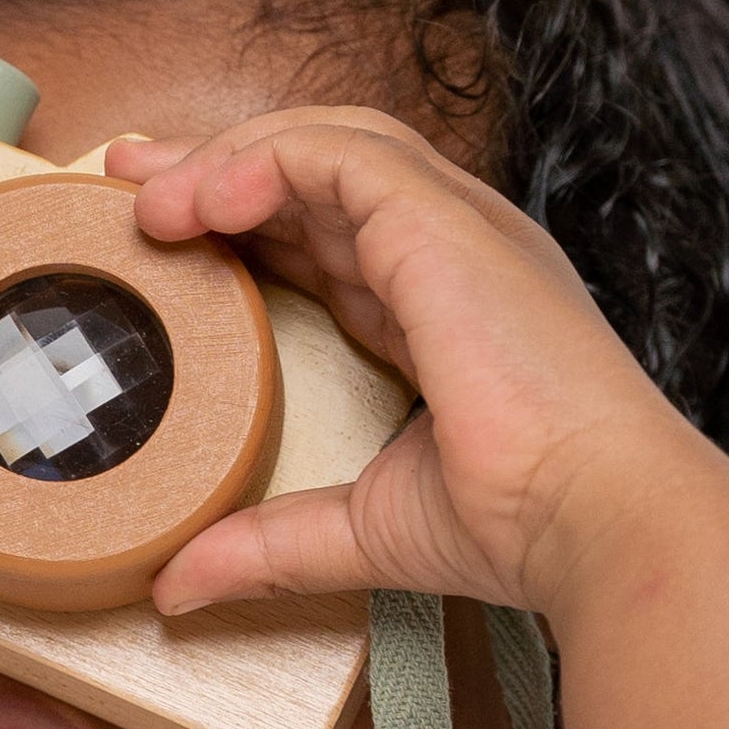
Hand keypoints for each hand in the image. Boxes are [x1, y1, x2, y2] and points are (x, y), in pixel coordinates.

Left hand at [108, 110, 728, 618]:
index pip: (333, 231)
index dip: (248, 217)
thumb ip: (271, 542)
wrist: (599, 521)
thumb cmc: (523, 527)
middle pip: (322, 170)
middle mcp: (454, 252)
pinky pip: (338, 155)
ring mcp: (456, 229)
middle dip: (220, 163)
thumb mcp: (364, 529)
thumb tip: (177, 585)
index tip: (164, 228)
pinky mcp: (444, 226)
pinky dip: (262, 160)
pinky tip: (201, 198)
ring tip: (148, 194)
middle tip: (130, 178)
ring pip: (328, 144)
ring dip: (228, 156)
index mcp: (444, 307)